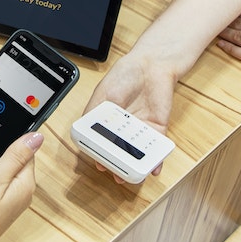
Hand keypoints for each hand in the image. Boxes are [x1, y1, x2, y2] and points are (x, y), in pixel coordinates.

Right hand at [82, 52, 178, 182]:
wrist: (150, 65)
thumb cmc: (124, 76)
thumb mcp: (101, 95)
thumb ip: (92, 114)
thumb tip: (83, 133)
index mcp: (108, 122)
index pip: (103, 143)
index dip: (101, 155)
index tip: (100, 164)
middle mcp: (124, 129)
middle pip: (121, 152)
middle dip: (118, 166)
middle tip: (116, 175)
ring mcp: (141, 129)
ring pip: (138, 153)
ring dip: (136, 167)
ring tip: (132, 177)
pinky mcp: (158, 128)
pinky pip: (157, 147)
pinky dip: (156, 160)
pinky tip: (153, 169)